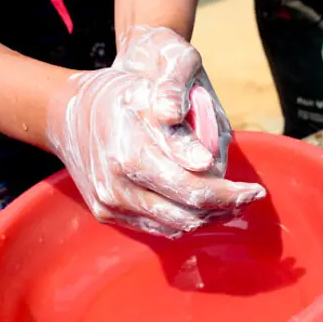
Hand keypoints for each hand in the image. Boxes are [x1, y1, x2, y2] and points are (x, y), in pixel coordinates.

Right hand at [47, 25, 265, 236]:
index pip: (195, 190)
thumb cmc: (117, 94)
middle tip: (248, 197)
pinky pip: (153, 226)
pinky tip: (198, 204)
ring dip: (205, 217)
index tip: (256, 189)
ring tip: (228, 201)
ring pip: (172, 226)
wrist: (66, 111)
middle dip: (224, 208)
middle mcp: (117, 188)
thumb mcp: (150, 96)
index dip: (231, 193)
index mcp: (131, 157)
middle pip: (187, 215)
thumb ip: (180, 132)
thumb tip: (207, 163)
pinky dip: (180, 218)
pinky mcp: (105, 213)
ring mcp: (109, 204)